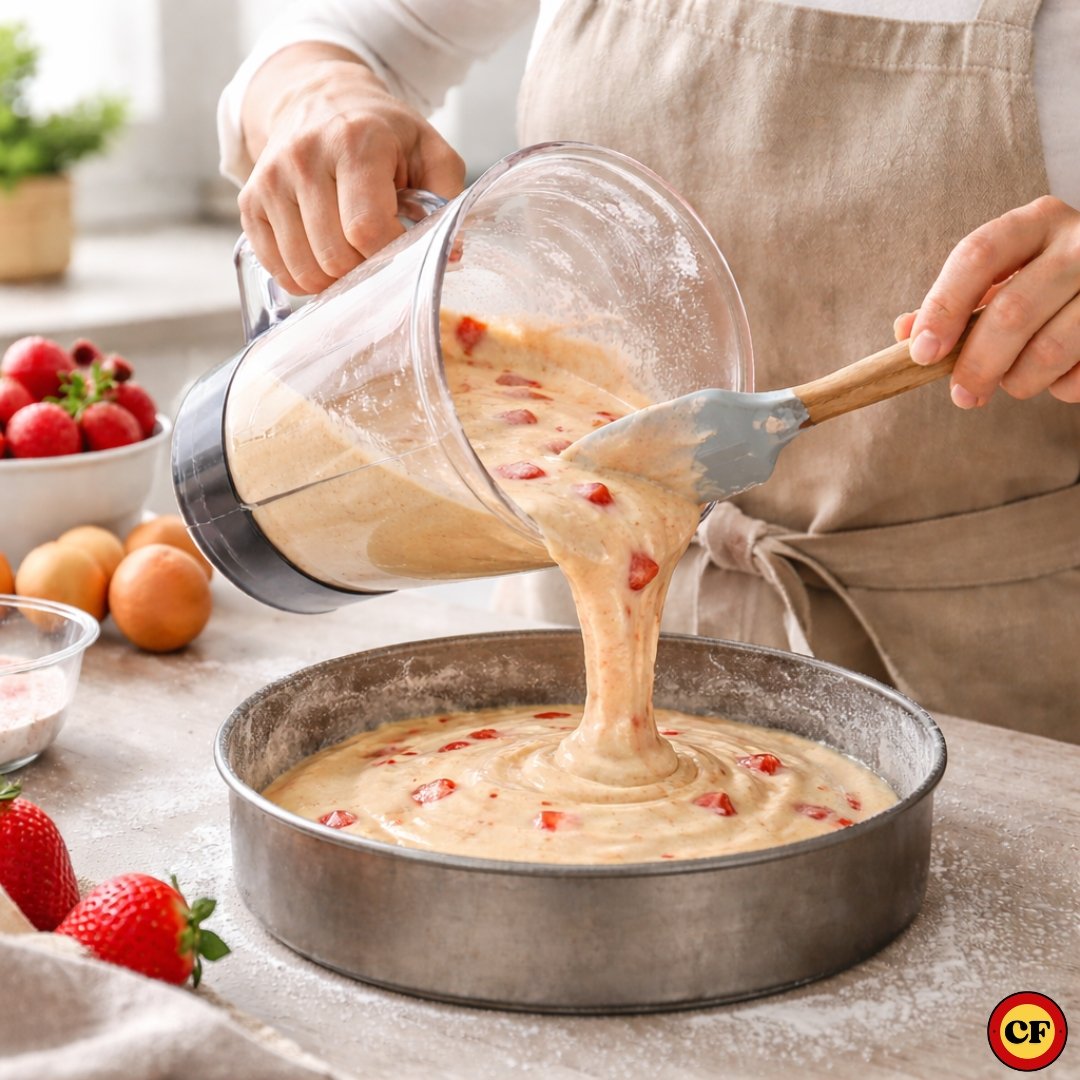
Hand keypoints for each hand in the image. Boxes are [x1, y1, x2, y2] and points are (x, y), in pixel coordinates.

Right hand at [238, 43, 465, 294]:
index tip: (402, 247)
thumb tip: (451, 254)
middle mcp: (304, 157)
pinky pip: (279, 269)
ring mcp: (271, 180)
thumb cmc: (382, 134)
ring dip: (335, 280)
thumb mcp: (429, 150)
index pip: (366, 229)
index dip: (389, 254)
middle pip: (334, 257)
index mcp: (355, 142)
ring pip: (304, 271)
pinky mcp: (250, 202)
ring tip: (352, 256)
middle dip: (363, 271)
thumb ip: (448, 197)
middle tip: (377, 255)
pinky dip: (305, 278)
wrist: (318, 100)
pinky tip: (323, 256)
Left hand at [893, 196, 1079, 406]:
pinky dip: (1059, 388)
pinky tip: (1057, 375)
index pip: (977, 256)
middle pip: (1012, 311)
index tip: (922, 353)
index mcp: (1036, 222)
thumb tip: (905, 333)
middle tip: (962, 395)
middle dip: (977, 364)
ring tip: (1013, 382)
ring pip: (1049, 349)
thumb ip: (955, 301)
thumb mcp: (1004, 274)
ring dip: (1018, 381)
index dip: (943, 308)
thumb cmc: (1046, 281)